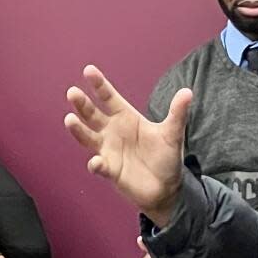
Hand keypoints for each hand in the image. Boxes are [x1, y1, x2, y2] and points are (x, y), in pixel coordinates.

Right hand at [64, 65, 191, 227]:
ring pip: (88, 137)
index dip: (99, 85)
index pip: (109, 98)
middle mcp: (112, 132)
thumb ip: (177, 113)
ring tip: (70, 119)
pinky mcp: (110, 170)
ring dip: (78, 129)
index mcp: (126, 118)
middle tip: (73, 93)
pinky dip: (96, 164)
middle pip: (93, 115)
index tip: (89, 70)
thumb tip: (187, 92)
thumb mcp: (173, 134)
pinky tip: (97, 162)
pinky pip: (99, 166)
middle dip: (82, 104)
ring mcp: (108, 151)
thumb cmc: (166, 157)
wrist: (166, 187)